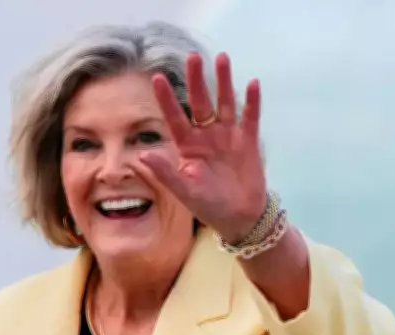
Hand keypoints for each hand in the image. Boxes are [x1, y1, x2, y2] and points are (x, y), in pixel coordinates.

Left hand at [140, 52, 267, 243]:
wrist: (239, 217)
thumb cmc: (208, 205)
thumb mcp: (184, 191)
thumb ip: (165, 173)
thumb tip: (142, 155)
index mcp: (187, 146)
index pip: (175, 118)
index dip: (167, 99)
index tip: (156, 78)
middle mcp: (206, 136)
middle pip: (200, 103)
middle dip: (196, 81)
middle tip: (193, 57)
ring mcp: (227, 137)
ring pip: (224, 103)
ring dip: (223, 82)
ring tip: (222, 58)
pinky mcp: (247, 142)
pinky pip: (249, 118)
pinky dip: (251, 102)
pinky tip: (252, 83)